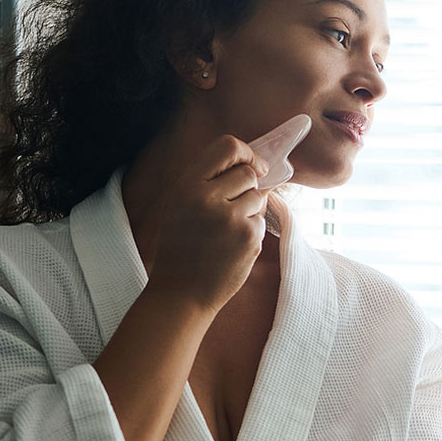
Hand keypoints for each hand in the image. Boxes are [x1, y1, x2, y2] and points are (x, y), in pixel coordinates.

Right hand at [134, 134, 270, 310]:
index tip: (253, 167)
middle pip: (248, 173)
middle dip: (248, 188)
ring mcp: (229, 217)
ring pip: (258, 196)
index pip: (227, 146)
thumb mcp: (180, 207)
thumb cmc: (182, 249)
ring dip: (250, 211)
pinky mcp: (248, 237)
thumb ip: (207, 183)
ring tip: (226, 232)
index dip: (246, 153)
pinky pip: (261, 221)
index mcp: (187, 185)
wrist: (180, 294)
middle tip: (232, 210)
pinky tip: (232, 248)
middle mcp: (207, 197)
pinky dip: (252, 232)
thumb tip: (250, 164)